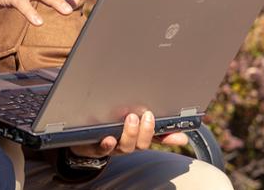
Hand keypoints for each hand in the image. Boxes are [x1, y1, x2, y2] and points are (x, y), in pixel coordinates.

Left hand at [68, 111, 190, 157]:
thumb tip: (180, 134)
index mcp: (138, 137)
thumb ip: (150, 126)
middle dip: (147, 130)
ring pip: (125, 146)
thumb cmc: (111, 128)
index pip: (158, 138)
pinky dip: (107, 145)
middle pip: (142, 144)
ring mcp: (113, 147)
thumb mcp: (132, 125)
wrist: (83, 139)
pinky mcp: (95, 148)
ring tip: (130, 118)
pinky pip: (102, 149)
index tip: (180, 134)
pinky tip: (109, 138)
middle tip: (147, 115)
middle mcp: (128, 144)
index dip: (170, 137)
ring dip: (130, 133)